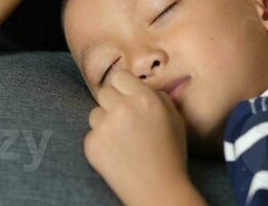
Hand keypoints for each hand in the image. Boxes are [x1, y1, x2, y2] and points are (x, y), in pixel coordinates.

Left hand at [83, 70, 195, 205]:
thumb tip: (146, 83)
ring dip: (105, 123)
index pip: (120, 77)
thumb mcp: (176, 119)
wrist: (159, 191)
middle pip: (105, 92)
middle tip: (125, 122)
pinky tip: (116, 155)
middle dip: (112, 103)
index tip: (128, 100)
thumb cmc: (171, 154)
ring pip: (95, 113)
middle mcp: (123, 108)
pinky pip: (91, 134)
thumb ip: (160, 96)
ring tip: (122, 141)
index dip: (124, 88)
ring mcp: (105, 127)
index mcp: (145, 98)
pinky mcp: (92, 145)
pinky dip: (101, 143)